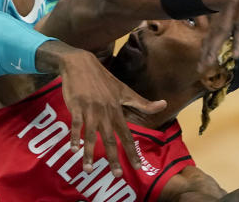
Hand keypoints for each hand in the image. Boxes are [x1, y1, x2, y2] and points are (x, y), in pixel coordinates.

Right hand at [49, 44, 166, 176]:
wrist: (81, 63)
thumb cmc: (103, 79)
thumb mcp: (124, 90)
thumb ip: (142, 102)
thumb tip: (164, 104)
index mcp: (117, 110)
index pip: (127, 134)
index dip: (132, 151)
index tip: (137, 166)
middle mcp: (106, 112)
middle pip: (111, 139)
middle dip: (114, 158)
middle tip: (117, 175)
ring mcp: (90, 109)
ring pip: (92, 135)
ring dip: (90, 153)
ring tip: (89, 169)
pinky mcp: (76, 106)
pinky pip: (75, 124)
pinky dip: (74, 136)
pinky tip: (73, 149)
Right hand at [200, 0, 238, 70]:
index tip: (236, 56)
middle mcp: (234, 5)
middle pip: (223, 28)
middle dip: (215, 46)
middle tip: (209, 63)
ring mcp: (228, 7)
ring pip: (215, 28)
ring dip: (208, 46)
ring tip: (202, 65)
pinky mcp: (226, 10)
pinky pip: (214, 27)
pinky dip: (208, 40)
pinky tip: (204, 54)